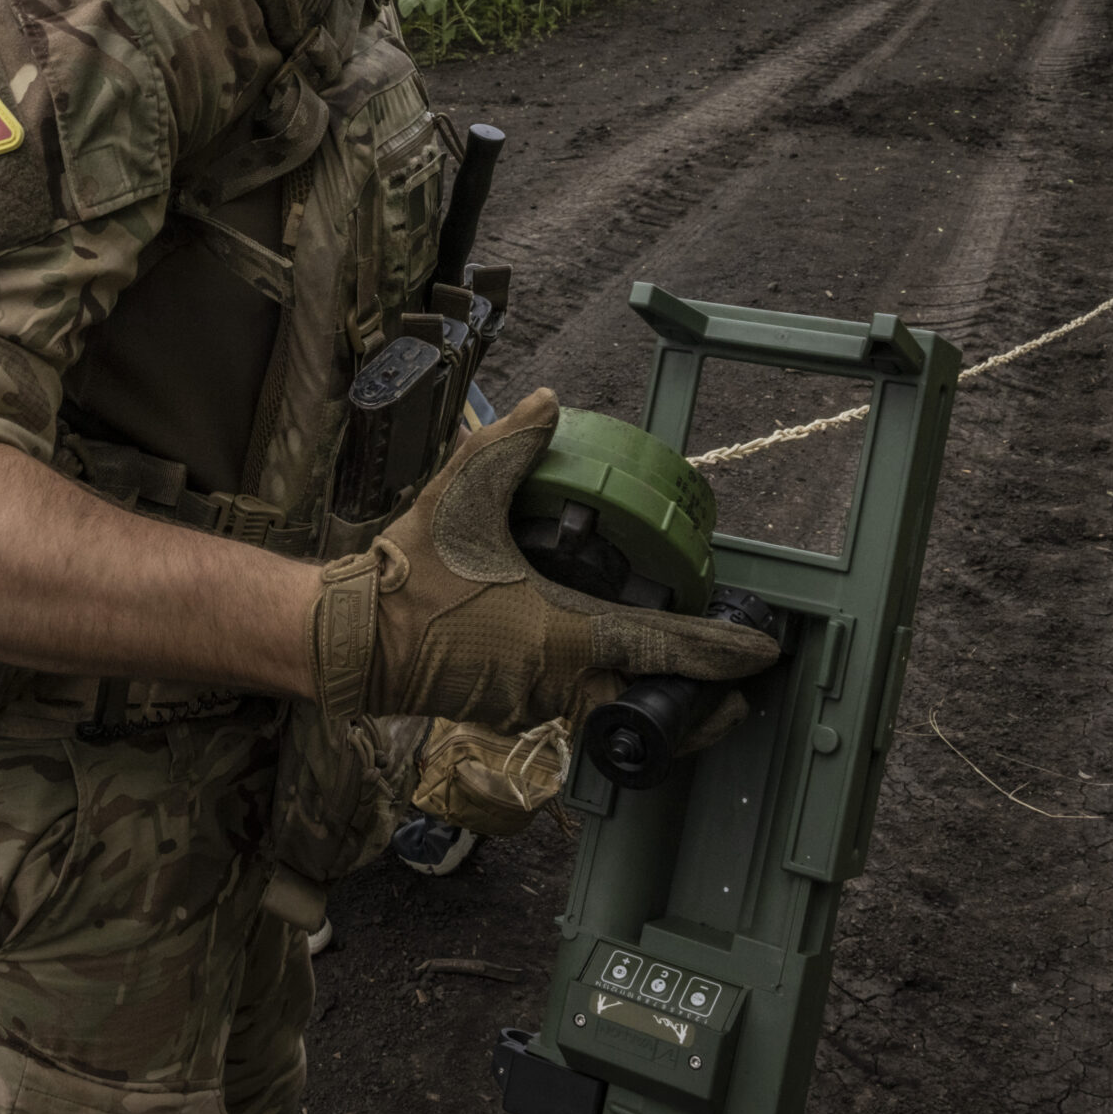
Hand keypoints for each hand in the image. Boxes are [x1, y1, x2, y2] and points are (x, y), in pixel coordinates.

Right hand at [306, 389, 778, 731]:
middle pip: (648, 703)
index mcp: (563, 633)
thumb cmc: (409, 576)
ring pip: (610, 710)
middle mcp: (557, 679)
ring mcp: (532, 702)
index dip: (717, 653)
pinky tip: (602, 669)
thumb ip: (508, 446)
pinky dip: (601, 696)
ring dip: (647, 697)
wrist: (352, 639)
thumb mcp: (462, 498)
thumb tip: (547, 402)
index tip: (760, 655)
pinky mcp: (508, 710)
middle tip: (734, 693)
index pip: (660, 647)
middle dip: (696, 704)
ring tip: (680, 680)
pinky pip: (572, 711)